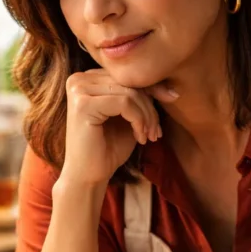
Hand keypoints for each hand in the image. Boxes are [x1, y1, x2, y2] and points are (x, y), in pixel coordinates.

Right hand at [60, 69, 178, 186]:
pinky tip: (140, 138)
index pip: (127, 74)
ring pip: (130, 92)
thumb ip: (139, 96)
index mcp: (87, 78)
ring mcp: (78, 90)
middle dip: (150, 106)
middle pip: (129, 81)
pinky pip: (124, 103)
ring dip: (147, 116)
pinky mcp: (82, 104)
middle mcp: (79, 79)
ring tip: (150, 136)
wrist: (89, 177)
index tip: (172, 99)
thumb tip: (168, 84)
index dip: (153, 87)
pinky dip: (139, 121)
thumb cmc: (108, 148)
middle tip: (157, 131)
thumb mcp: (129, 116)